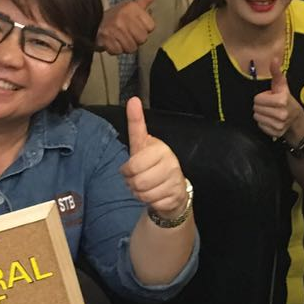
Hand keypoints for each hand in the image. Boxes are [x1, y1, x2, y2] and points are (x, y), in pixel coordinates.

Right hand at [96, 0, 157, 54]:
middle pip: (142, 39)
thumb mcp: (131, 6)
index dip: (144, 29)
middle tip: (127, 33)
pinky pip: (119, 51)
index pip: (151, 27)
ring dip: (126, 46)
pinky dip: (115, 49)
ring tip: (119, 38)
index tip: (136, 25)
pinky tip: (112, 41)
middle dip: (136, 39)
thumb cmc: (116, 16)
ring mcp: (114, 28)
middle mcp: (123, 16)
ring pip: (131, 47)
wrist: (92, 20)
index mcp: (132, 7)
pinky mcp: (106, 39)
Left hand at [120, 97, 189, 219]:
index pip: (134, 165)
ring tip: (145, 187)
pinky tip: (154, 195)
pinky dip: (149, 203)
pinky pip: (153, 204)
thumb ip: (136, 124)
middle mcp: (171, 163)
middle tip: (136, 180)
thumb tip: (133, 100)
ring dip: (139, 194)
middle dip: (132, 184)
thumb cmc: (152, 162)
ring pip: (145, 194)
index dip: (127, 170)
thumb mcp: (142, 143)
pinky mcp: (176, 196)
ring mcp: (175, 181)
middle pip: (138, 182)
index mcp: (160, 149)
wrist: (173, 186)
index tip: (129, 168)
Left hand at [251, 57, 302, 142]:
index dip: (261, 97)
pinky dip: (264, 123)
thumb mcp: (281, 85)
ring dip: (261, 114)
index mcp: (281, 100)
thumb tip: (274, 59)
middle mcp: (281, 113)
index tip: (269, 97)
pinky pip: (260, 126)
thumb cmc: (286, 99)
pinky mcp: (276, 132)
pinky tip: (271, 119)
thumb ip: (276, 72)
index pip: (257, 99)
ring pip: (257, 117)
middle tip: (269, 105)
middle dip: (261, 106)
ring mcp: (279, 124)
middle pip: (256, 108)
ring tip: (270, 112)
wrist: (296, 118)